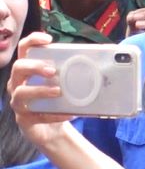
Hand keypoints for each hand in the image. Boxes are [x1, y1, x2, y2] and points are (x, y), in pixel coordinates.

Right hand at [8, 32, 75, 147]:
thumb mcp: (66, 83)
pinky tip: (69, 114)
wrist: (53, 129)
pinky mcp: (25, 120)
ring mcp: (19, 102)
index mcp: (28, 71)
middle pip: (18, 68)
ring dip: (40, 90)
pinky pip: (37, 116)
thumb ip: (74, 71)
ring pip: (21, 92)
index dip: (33, 41)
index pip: (24, 49)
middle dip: (34, 66)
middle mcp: (18, 84)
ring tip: (58, 91)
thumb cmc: (57, 100)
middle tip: (52, 70)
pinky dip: (54, 115)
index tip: (48, 39)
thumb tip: (102, 58)